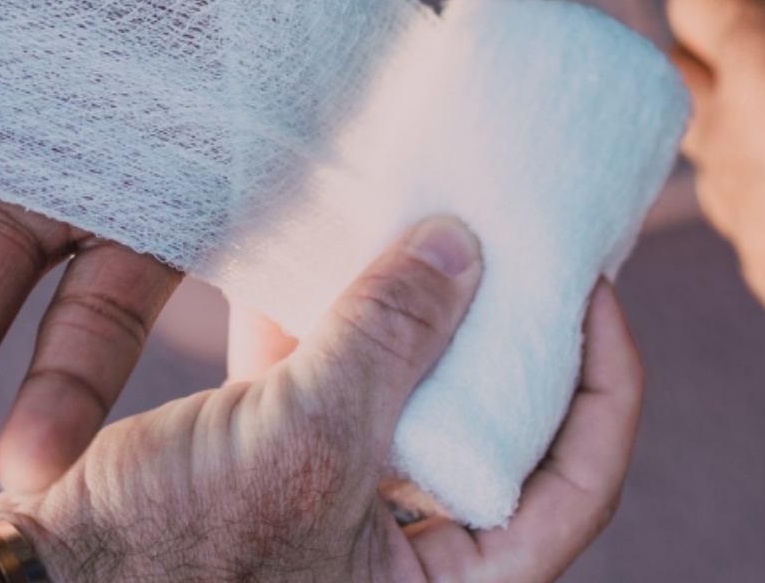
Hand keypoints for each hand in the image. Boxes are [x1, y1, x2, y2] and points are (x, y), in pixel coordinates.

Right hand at [0, 217, 644, 582]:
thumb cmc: (162, 554)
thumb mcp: (299, 439)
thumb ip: (389, 340)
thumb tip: (466, 248)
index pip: (572, 489)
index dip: (603, 387)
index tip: (592, 290)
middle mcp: (400, 561)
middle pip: (498, 433)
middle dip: (505, 329)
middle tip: (521, 236)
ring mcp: (333, 514)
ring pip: (410, 399)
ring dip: (413, 311)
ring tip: (432, 216)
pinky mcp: (268, 473)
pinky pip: (326, 387)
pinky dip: (328, 322)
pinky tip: (325, 242)